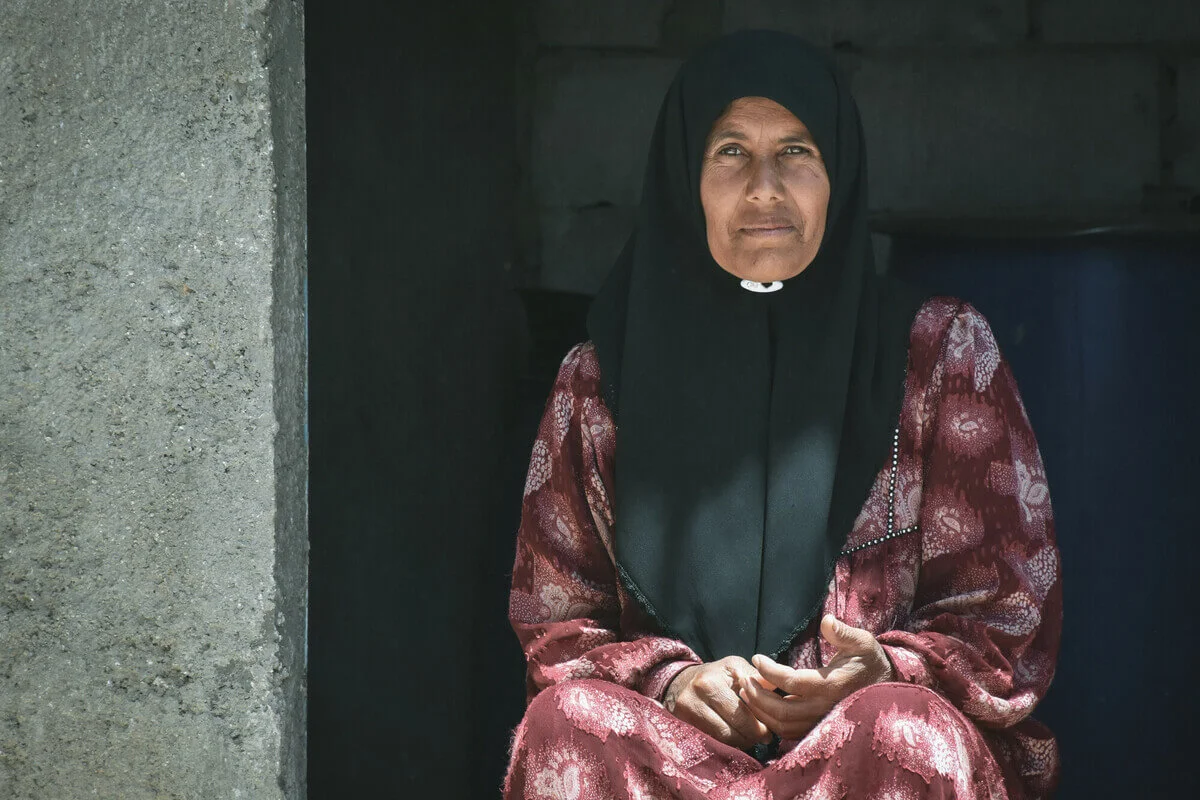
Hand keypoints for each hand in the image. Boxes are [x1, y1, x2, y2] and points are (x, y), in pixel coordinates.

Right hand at [663, 656, 772, 748]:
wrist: (679, 681)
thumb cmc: (714, 674)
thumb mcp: (734, 667)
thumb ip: (756, 678)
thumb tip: (777, 690)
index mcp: (710, 683)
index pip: (740, 714)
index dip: (759, 726)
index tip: (769, 731)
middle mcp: (695, 700)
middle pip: (730, 732)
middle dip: (752, 737)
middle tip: (764, 738)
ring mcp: (687, 715)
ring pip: (721, 740)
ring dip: (741, 743)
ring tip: (752, 738)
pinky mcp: (684, 726)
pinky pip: (712, 742)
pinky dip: (728, 743)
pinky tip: (736, 738)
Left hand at [738, 614, 893, 739]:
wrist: (885, 686)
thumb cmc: (870, 660)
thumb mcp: (862, 642)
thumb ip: (843, 632)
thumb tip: (826, 620)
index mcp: (833, 685)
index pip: (792, 682)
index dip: (770, 671)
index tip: (756, 658)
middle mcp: (825, 707)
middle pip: (782, 710)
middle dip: (758, 696)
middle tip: (744, 680)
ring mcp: (821, 720)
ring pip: (784, 726)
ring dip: (761, 711)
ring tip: (746, 693)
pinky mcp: (819, 727)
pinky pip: (790, 732)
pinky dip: (772, 722)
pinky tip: (760, 706)